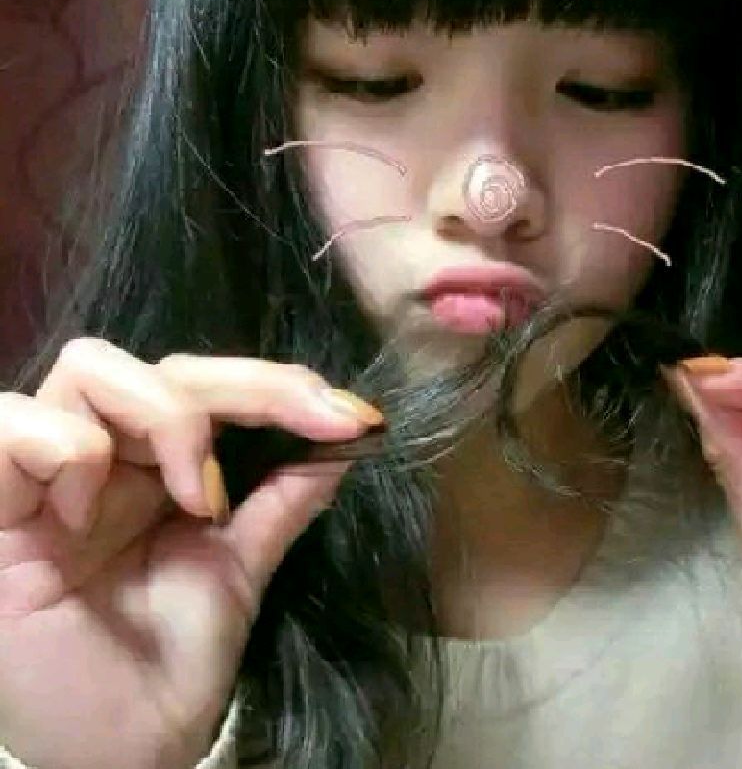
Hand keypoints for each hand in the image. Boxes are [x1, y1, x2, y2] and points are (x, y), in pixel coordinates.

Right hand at [0, 338, 382, 768]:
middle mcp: (109, 455)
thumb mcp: (244, 562)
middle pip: (162, 365)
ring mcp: (49, 477)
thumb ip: (287, 493)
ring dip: (161, 415)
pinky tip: (90, 509)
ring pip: (90, 369)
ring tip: (192, 494)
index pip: (211, 382)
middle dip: (237, 391)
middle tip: (289, 437)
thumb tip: (352, 428)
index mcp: (163, 462)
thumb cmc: (178, 654)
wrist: (124, 744)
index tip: (349, 416)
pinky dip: (64, 448)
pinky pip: (8, 427)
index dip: (279, 385)